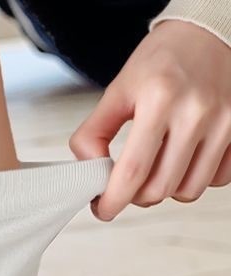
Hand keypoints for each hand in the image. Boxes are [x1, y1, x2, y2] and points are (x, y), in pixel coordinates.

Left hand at [70, 20, 230, 220]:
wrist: (206, 35)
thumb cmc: (160, 63)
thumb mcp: (117, 91)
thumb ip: (92, 134)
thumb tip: (89, 173)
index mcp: (159, 99)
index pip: (132, 171)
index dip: (112, 201)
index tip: (102, 209)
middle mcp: (196, 111)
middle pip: (159, 189)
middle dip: (136, 197)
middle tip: (127, 183)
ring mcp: (225, 121)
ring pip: (188, 191)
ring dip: (166, 190)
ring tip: (155, 169)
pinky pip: (216, 180)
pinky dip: (194, 178)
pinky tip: (183, 160)